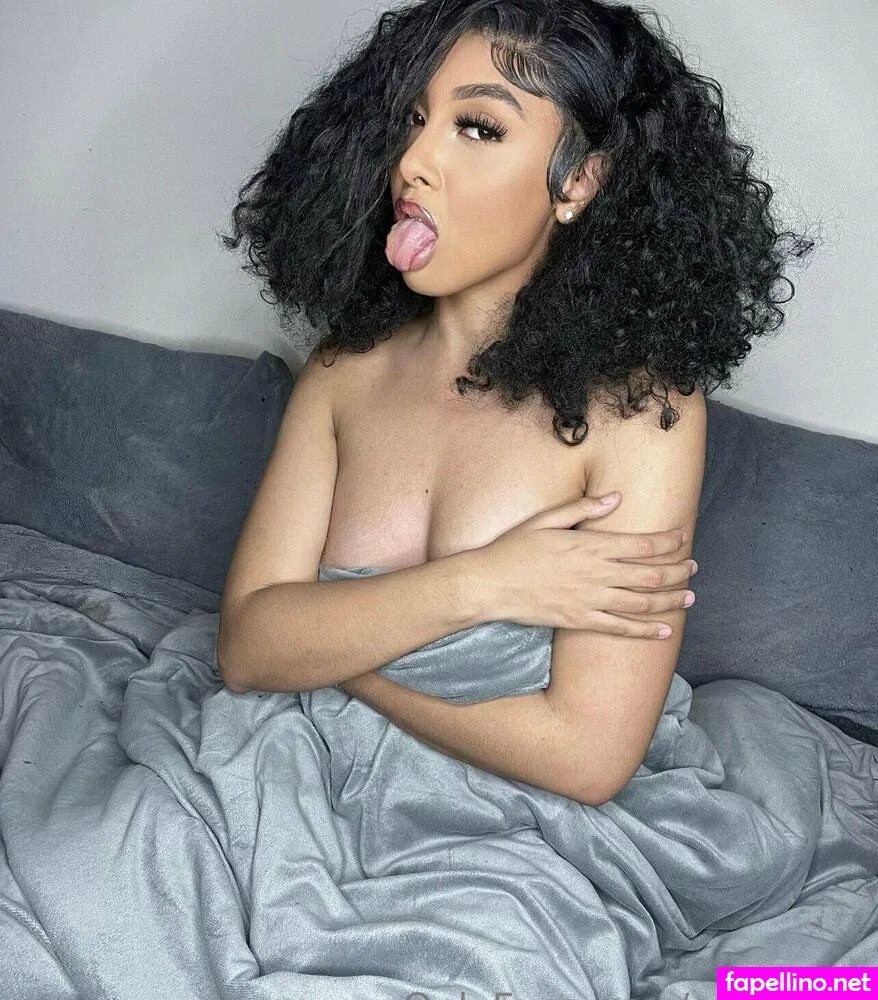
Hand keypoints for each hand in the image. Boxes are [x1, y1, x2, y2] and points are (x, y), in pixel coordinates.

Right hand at [465, 491, 694, 637]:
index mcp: (589, 545)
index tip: (683, 538)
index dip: (667, 541)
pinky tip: (665, 630)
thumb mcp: (545, 519)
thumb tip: (615, 498)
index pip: (641, 543)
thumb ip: (583, 507)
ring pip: (642, 602)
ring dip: (671, 600)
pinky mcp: (579, 620)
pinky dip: (646, 630)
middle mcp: (595, 573)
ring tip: (690, 597)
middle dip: (678, 571)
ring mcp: (589, 599)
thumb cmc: (512, 548)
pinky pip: (620, 628)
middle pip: (650, 574)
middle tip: (694, 568)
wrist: (488, 585)